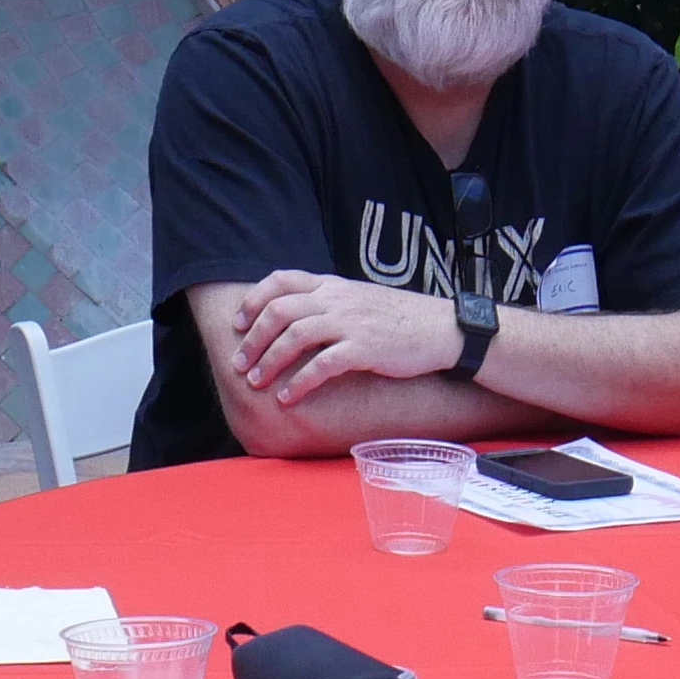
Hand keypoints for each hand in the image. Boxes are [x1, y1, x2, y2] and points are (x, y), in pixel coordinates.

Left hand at [232, 270, 459, 403]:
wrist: (441, 329)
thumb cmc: (399, 319)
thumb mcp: (359, 298)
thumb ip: (327, 302)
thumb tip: (295, 317)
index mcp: (332, 285)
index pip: (281, 280)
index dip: (253, 300)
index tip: (238, 323)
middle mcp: (336, 299)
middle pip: (280, 311)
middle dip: (253, 339)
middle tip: (239, 364)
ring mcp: (350, 322)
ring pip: (295, 336)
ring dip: (269, 361)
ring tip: (256, 383)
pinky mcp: (364, 349)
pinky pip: (322, 365)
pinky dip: (299, 382)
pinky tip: (288, 398)